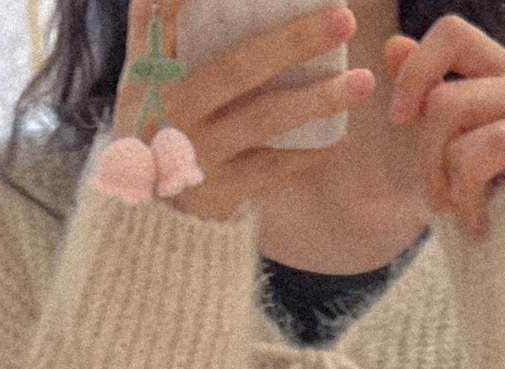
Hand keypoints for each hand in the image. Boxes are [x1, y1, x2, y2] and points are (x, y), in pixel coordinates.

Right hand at [111, 0, 374, 221]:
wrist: (142, 213)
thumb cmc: (155, 123)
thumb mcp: (141, 76)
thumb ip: (159, 25)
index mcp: (151, 66)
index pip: (172, 12)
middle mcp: (170, 105)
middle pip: (239, 66)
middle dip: (295, 39)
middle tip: (345, 17)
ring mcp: (195, 151)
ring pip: (264, 119)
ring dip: (317, 99)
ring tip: (362, 82)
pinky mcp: (217, 191)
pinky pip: (273, 168)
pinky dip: (308, 152)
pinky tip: (340, 135)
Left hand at [384, 15, 504, 239]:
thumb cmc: (496, 211)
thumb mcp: (451, 150)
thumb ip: (429, 97)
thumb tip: (394, 45)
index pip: (453, 33)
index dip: (417, 70)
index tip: (398, 117)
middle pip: (445, 96)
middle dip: (426, 156)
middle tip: (438, 201)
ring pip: (460, 121)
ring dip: (447, 181)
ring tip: (462, 214)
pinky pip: (488, 147)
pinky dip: (470, 194)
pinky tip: (479, 225)